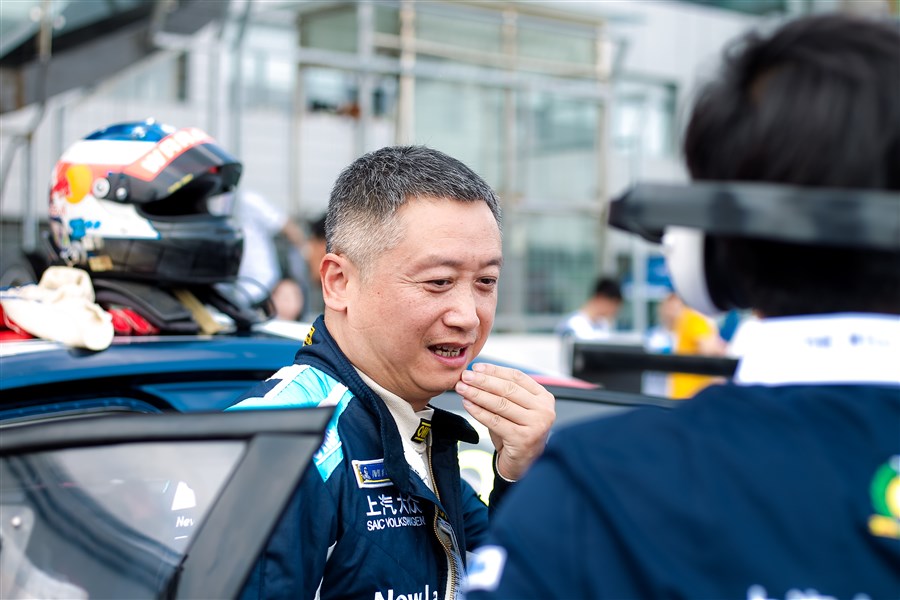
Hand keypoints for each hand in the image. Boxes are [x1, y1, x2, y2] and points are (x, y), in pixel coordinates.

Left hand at [455, 362, 555, 480]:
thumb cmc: (517, 433)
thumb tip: (477, 374)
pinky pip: (495, 421)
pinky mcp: (523, 439)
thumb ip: (502, 392)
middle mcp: (544, 410)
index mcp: (544, 397)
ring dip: (478, 394)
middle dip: (483, 381)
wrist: (523, 464)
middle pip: (508, 389)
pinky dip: (478, 411)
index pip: (517, 377)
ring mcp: (536, 424)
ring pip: (500, 404)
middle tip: (466, 376)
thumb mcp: (514, 409)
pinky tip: (467, 405)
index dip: (495, 370)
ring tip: (463, 388)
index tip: (477, 368)